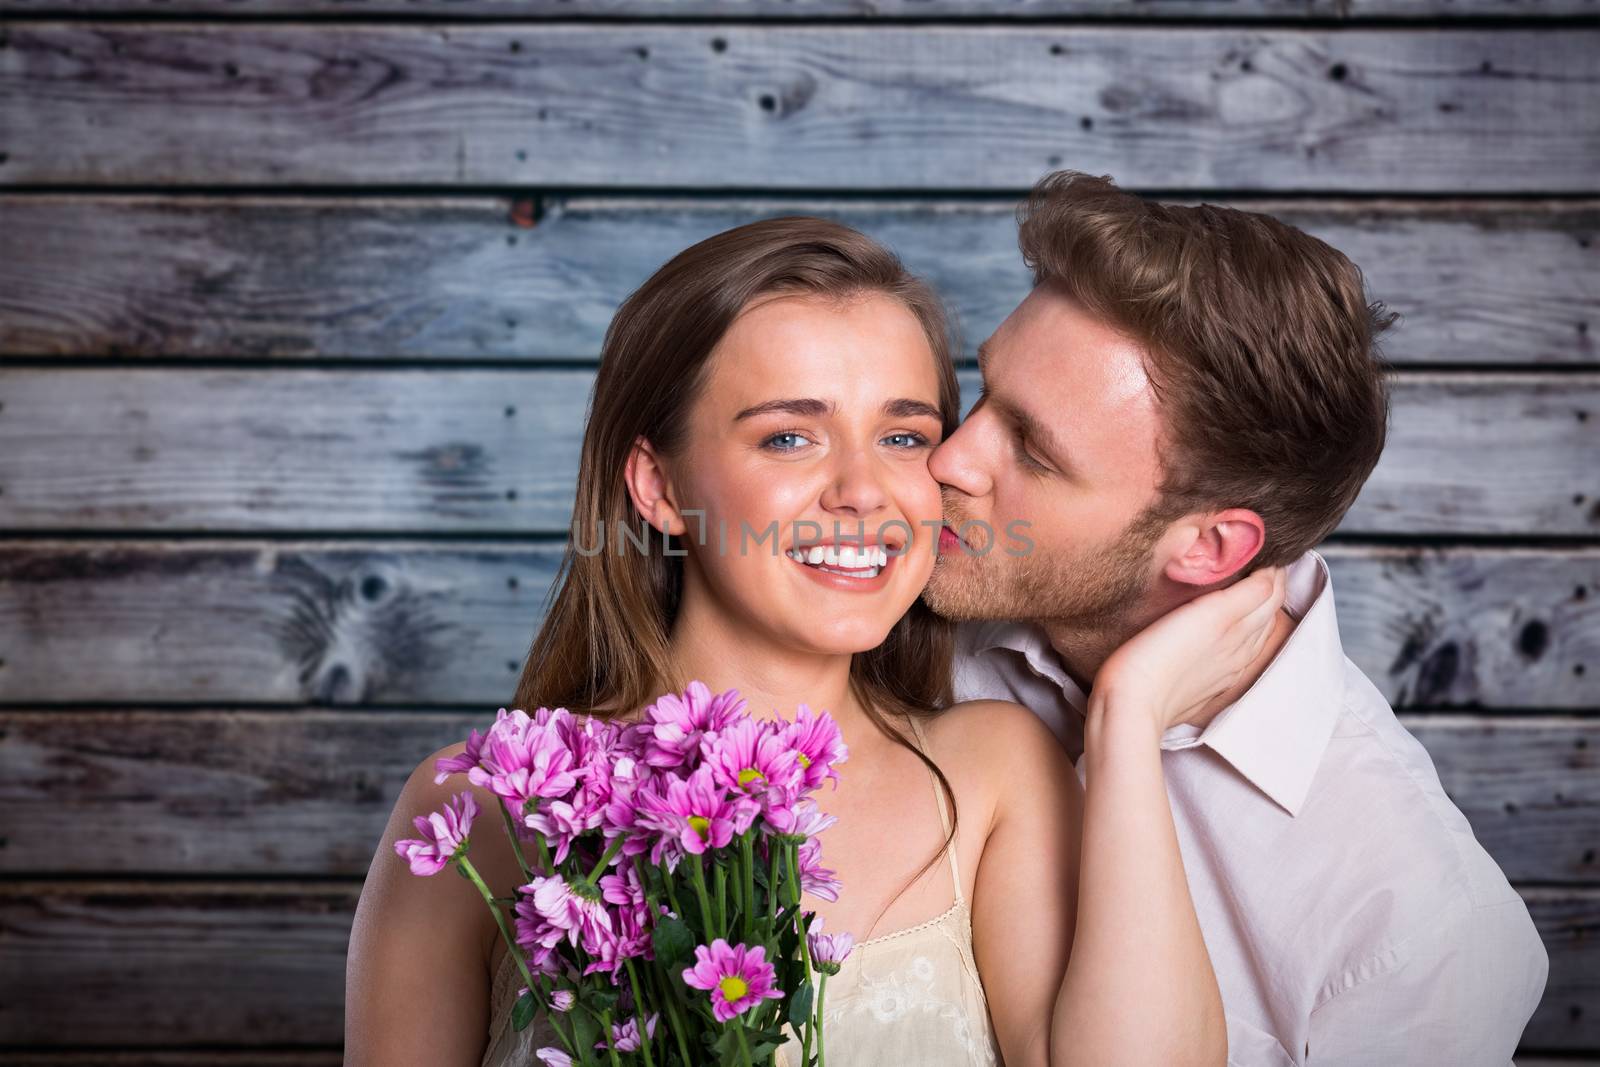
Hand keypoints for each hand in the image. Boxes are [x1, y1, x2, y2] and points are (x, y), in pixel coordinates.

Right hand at [1091, 566, 1287, 738]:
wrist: (1131, 706)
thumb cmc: (1160, 656)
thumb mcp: (1209, 614)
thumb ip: (1246, 594)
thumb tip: (1273, 575)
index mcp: (1241, 632)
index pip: (1271, 593)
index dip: (1272, 569)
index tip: (1265, 548)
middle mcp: (1239, 653)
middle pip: (1266, 613)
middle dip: (1269, 586)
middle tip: (1260, 561)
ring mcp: (1222, 672)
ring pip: (1252, 635)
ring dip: (1256, 610)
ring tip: (1248, 588)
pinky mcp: (1203, 685)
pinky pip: (1234, 654)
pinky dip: (1239, 634)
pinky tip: (1225, 632)